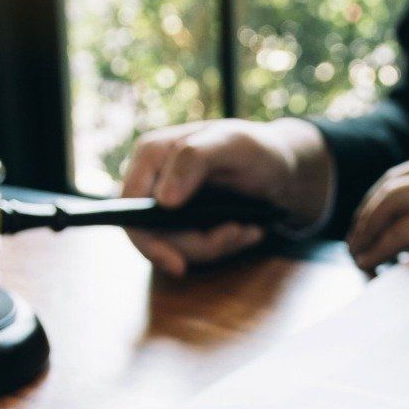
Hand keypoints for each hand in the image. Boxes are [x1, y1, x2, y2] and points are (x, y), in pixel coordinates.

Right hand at [120, 117, 334, 275]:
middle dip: (196, 246)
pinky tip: (248, 232)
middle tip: (235, 236)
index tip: (178, 263)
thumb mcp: (231, 145)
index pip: (130, 207)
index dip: (147, 240)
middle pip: (153, 234)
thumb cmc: (254, 147)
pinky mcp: (185, 223)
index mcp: (152, 154)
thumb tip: (163, 201)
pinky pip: (194, 249)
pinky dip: (223, 245)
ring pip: (177, 246)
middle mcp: (153, 180)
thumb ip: (194, 160)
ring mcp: (168, 204)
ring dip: (216, 246)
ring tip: (248, 230)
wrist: (279, 166)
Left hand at [347, 133, 408, 292]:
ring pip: (391, 199)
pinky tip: (371, 263)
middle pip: (396, 179)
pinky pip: (403, 228)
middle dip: (370, 209)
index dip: (392, 195)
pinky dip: (380, 245)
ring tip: (358, 254)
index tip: (380, 219)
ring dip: (367, 228)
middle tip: (357, 238)